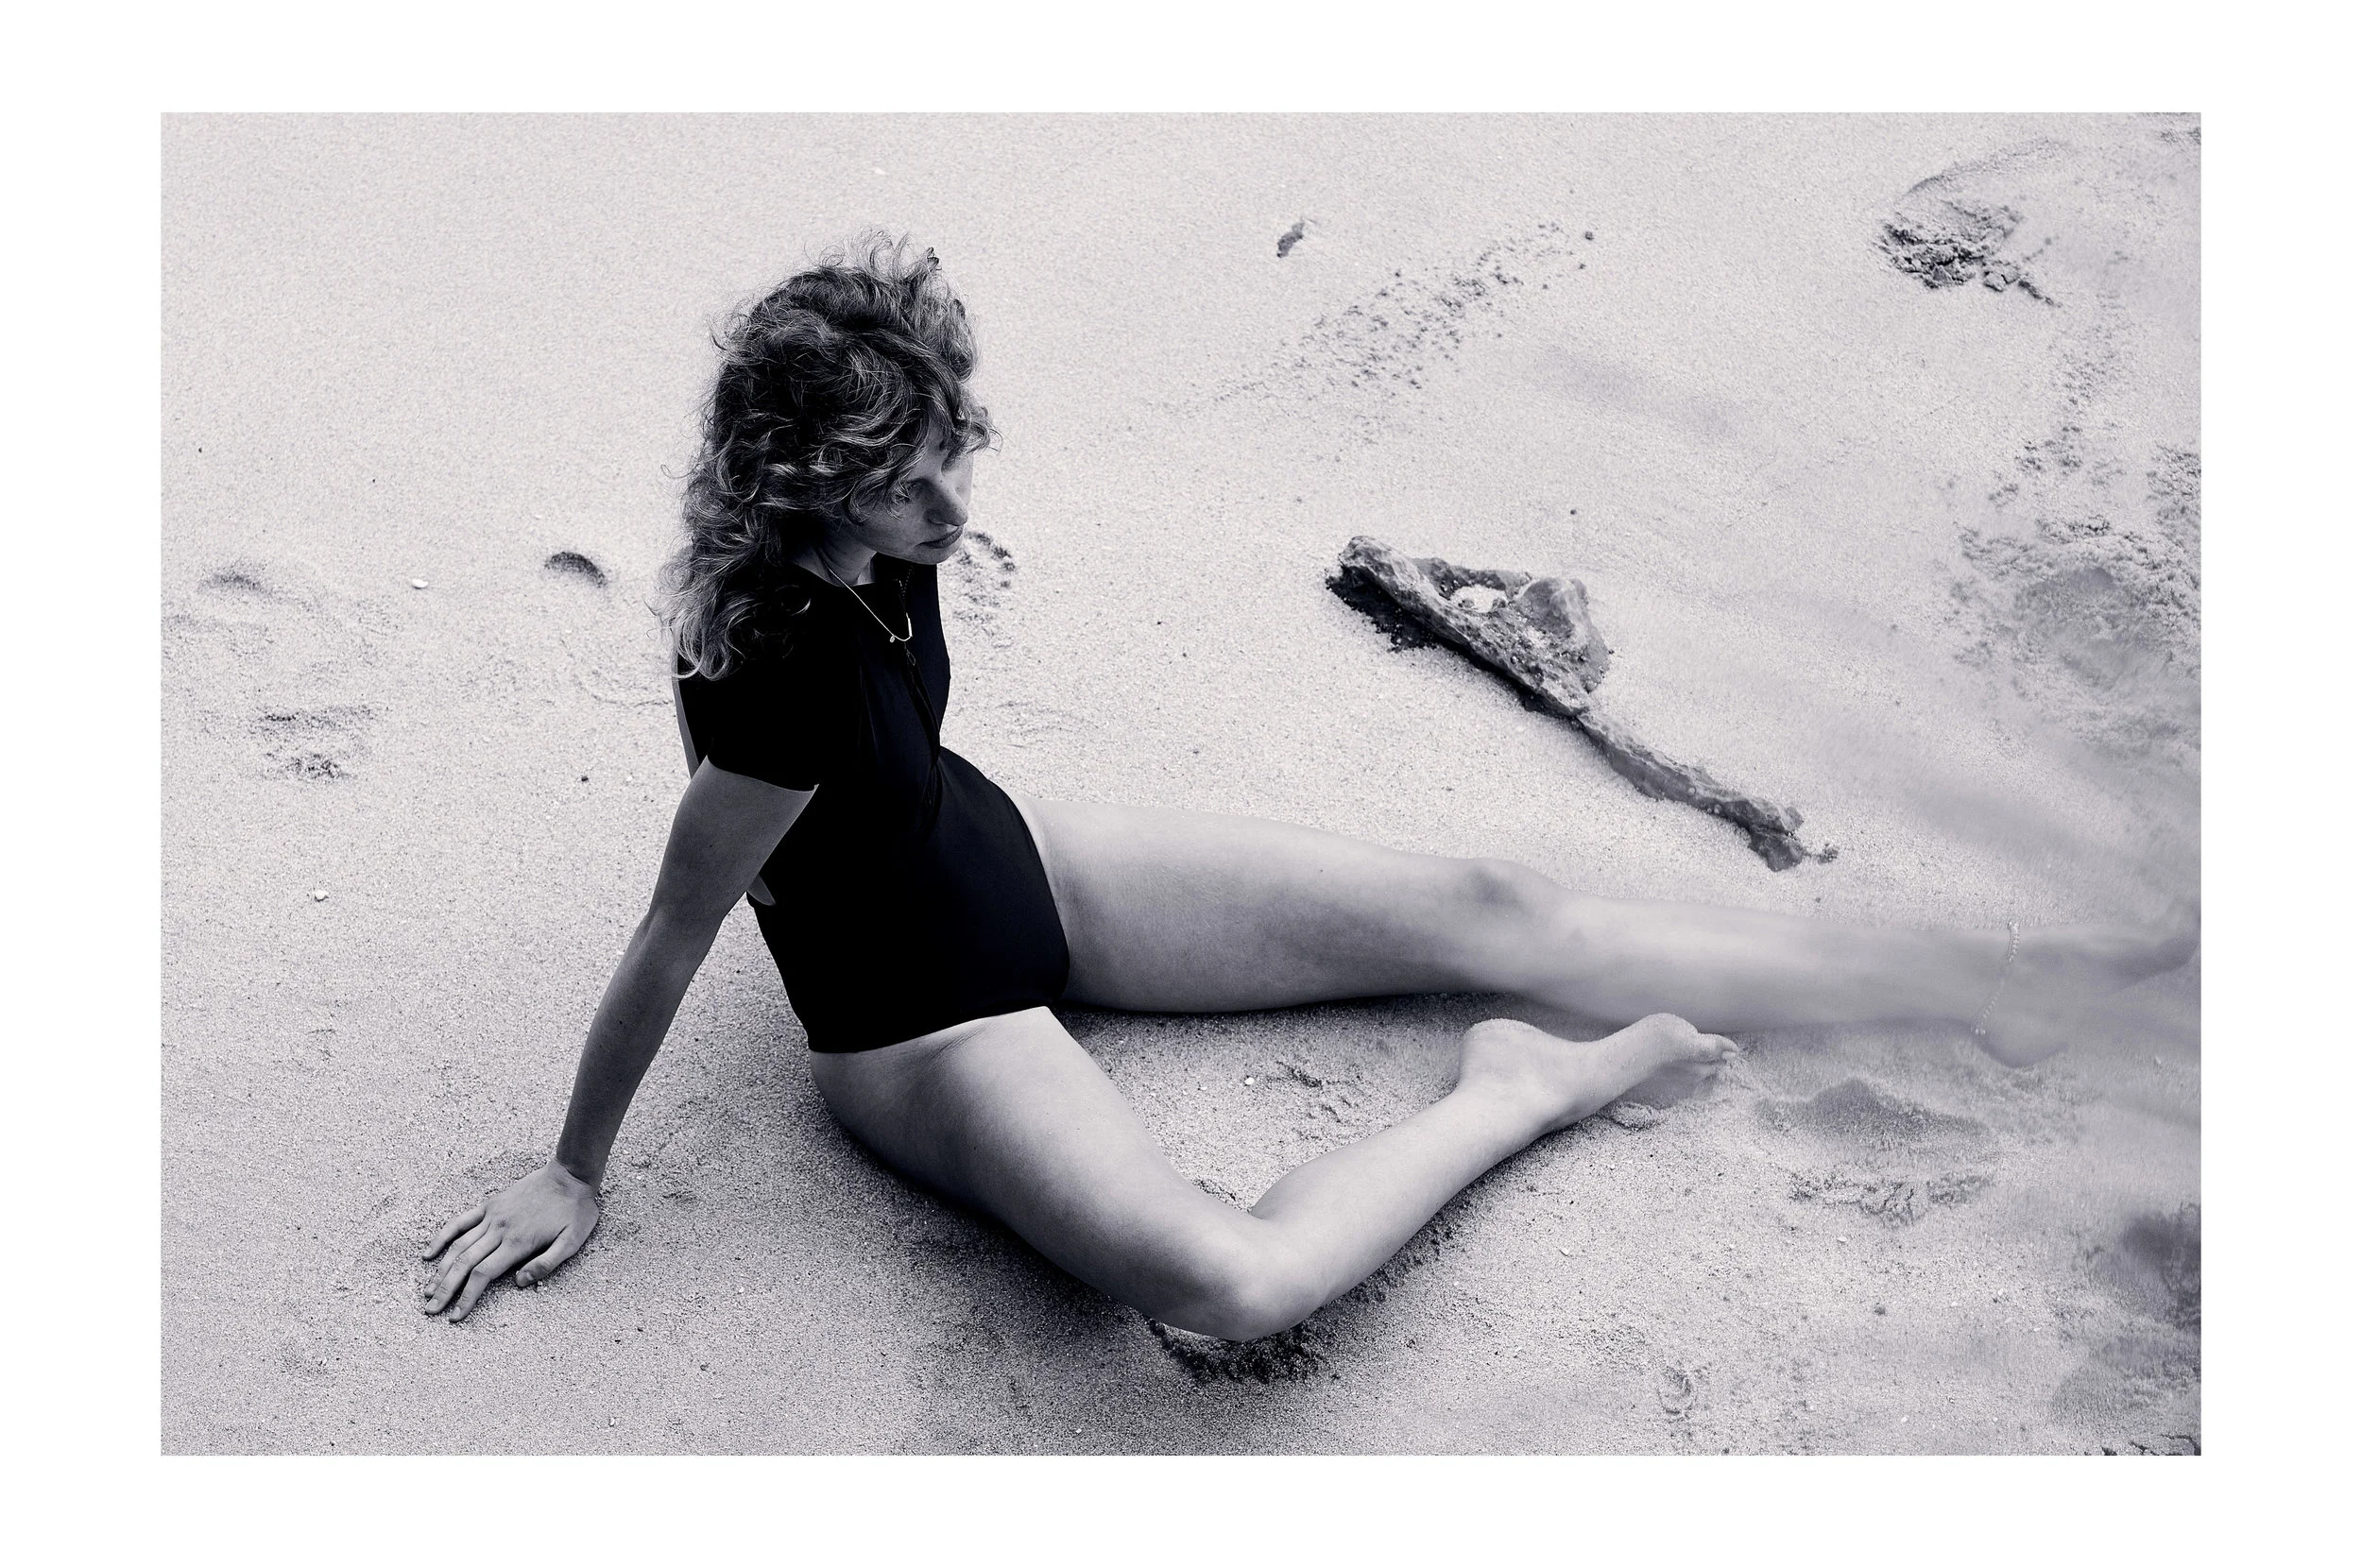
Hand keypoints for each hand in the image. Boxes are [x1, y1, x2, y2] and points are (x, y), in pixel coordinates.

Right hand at [421, 1161, 600, 1320]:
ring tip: (428, 1290)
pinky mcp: (490, 1205)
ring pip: (458, 1245)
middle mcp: (499, 1230)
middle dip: (446, 1289)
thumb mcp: (572, 1241)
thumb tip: (519, 1283)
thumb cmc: (575, 1211)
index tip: (455, 1315)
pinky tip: (429, 1253)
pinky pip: (460, 1221)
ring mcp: (492, 1216)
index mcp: (518, 1242)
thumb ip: (546, 1264)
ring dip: (441, 1269)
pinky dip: (442, 1237)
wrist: (570, 1175)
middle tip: (431, 1310)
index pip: (483, 1275)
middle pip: (464, 1263)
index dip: (467, 1297)